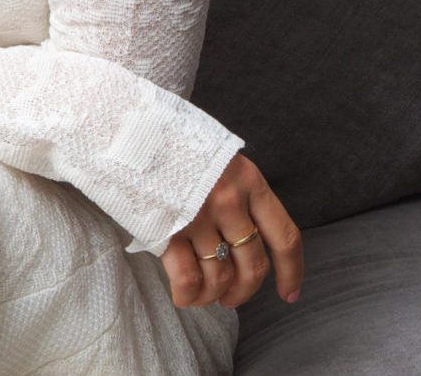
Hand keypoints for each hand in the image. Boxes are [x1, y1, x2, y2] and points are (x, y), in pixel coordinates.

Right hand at [160, 152, 302, 310]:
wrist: (128, 123)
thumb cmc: (174, 141)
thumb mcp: (218, 156)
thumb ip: (237, 191)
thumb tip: (244, 238)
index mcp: (248, 180)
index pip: (284, 237)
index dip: (291, 272)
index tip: (289, 293)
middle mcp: (229, 201)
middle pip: (252, 264)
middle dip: (245, 290)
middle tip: (233, 297)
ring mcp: (198, 216)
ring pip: (220, 276)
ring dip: (215, 295)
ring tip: (206, 296)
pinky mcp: (168, 228)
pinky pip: (187, 277)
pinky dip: (188, 295)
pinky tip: (184, 297)